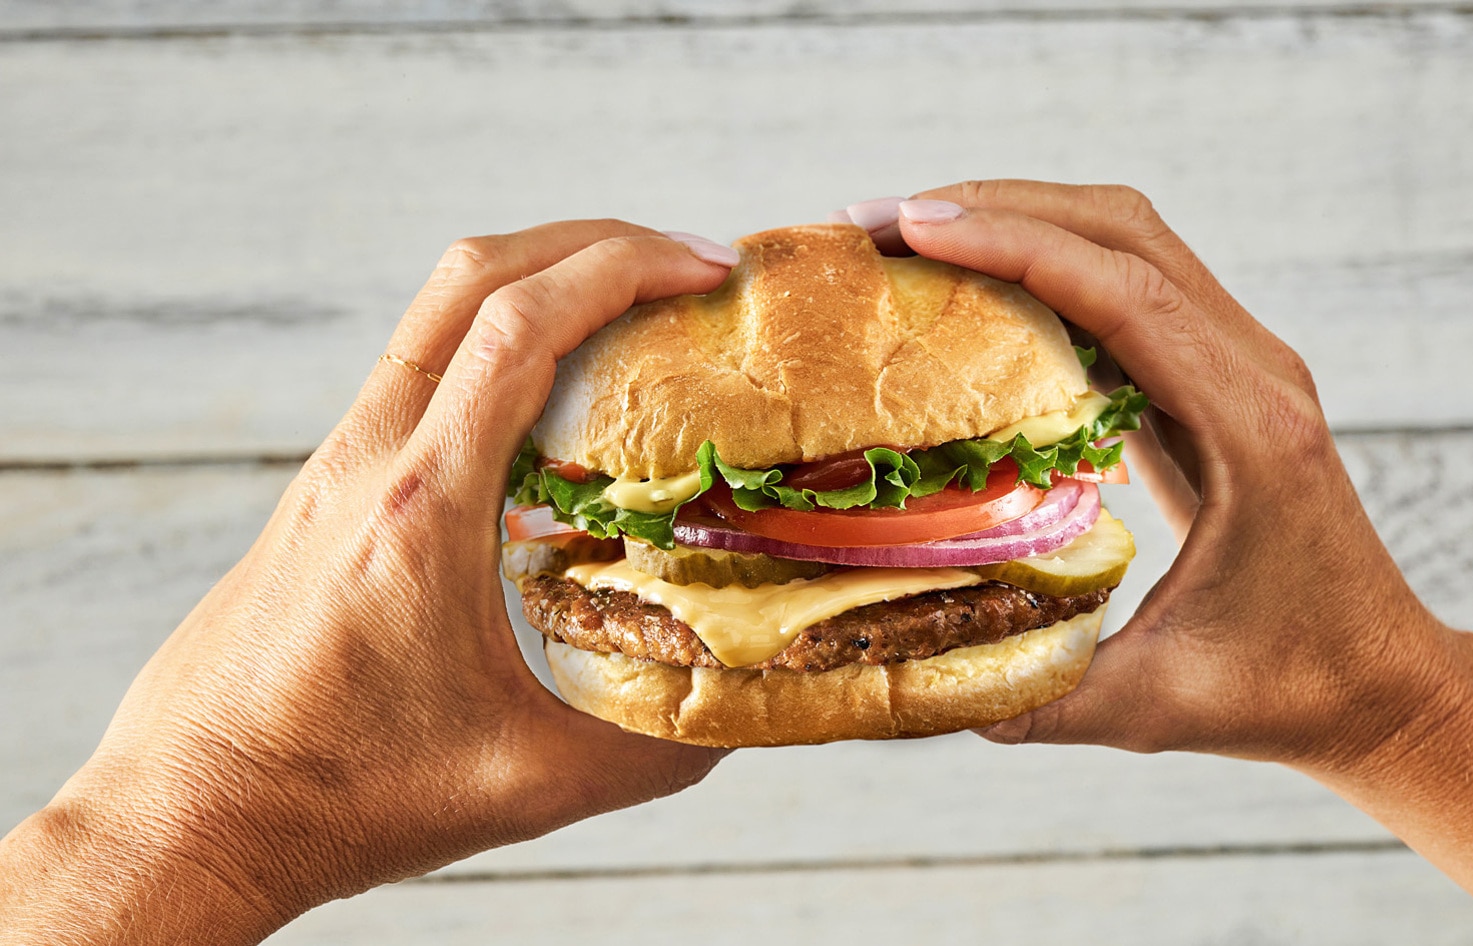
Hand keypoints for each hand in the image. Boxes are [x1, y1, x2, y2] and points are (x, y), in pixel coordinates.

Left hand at [0, 220, 738, 943]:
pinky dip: (500, 330)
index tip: (706, 269)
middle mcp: (372, 457)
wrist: (197, 806)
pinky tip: (556, 389)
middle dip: (596, 241)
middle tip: (690, 265)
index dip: (623, 269)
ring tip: (635, 302)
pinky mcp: (331, 480)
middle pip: (477, 274)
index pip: (519, 328)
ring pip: (440, 305)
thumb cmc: (342, 795)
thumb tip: (749, 710)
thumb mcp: (525, 784)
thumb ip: (653, 750)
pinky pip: (423, 360)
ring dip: (543, 272)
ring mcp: (342, 460)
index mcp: (421, 508)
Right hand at [843, 181, 1472, 940]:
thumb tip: (912, 683)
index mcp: (1251, 430)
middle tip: (880, 221)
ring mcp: (1243, 364)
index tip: (916, 228)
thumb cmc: (1284, 689)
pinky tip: (973, 291)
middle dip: (996, 208)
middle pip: (1123, 232)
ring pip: (1127, 242)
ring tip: (910, 236)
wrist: (1379, 678)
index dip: (1015, 247)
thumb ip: (1039, 703)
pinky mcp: (1218, 376)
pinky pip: (1129, 287)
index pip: (1127, 294)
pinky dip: (1045, 267)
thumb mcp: (1157, 709)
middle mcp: (1256, 372)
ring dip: (1019, 222)